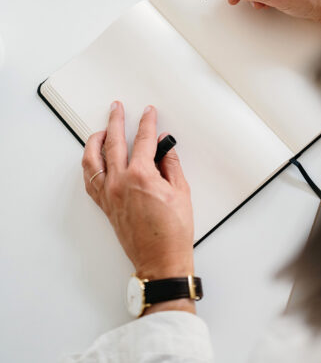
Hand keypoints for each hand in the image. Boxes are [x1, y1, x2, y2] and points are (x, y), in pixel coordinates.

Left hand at [82, 102, 194, 314]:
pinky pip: (90, 180)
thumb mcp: (181, 191)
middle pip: (113, 142)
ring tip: (100, 130)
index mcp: (140, 176)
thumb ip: (170, 164)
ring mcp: (109, 195)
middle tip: (118, 109)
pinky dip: (90, 165)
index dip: (147, 122)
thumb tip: (164, 147)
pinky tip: (94, 159)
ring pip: (92, 160)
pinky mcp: (105, 206)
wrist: (161, 260)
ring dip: (95, 141)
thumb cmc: (173, 232)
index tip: (148, 113)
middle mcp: (119, 183)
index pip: (143, 140)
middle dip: (115, 121)